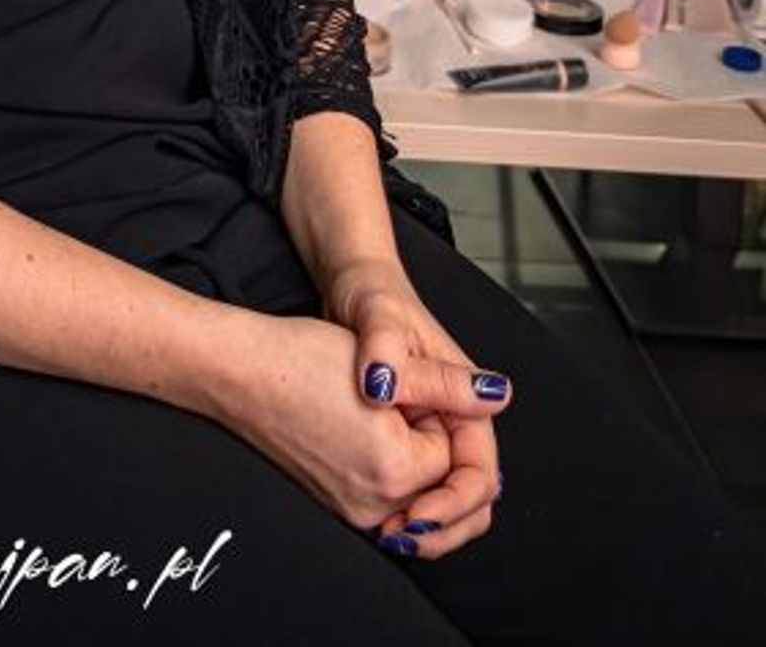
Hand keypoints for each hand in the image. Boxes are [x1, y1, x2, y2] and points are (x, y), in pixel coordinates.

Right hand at [201, 309, 456, 534]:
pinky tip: (367, 428)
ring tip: (378, 412)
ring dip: (413, 459)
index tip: (403, 386)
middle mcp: (372, 507)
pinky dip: (391, 469)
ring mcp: (351, 510)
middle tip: (397, 403)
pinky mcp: (336, 505)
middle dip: (434, 447)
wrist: (239, 371)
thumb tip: (497, 394)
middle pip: (440, 487)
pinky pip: (387, 498)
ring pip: (416, 493)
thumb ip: (449, 387)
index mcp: (393, 473)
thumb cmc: (300, 359)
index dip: (437, 412)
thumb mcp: (386, 362)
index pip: (456, 457)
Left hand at [325, 257, 507, 558]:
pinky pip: (413, 488)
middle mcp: (450, 419)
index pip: (479, 469)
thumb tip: (399, 391)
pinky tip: (371, 516)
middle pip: (469, 495)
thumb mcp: (380, 319)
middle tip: (400, 540)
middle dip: (443, 526)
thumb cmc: (369, 294)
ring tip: (386, 535)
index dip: (454, 501)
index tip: (417, 518)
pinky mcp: (399, 438)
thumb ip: (394, 355)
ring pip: (442, 497)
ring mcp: (426, 431)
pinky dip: (400, 508)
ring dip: (422, 525)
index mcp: (461, 395)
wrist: (348, 287)